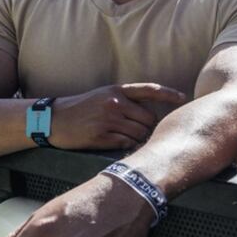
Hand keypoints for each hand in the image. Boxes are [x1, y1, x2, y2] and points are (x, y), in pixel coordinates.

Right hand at [48, 83, 186, 149]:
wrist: (52, 120)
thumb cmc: (81, 108)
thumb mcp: (103, 95)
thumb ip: (126, 101)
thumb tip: (151, 116)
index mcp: (117, 91)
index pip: (149, 90)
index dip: (168, 94)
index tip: (183, 98)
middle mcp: (114, 103)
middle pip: (149, 119)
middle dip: (148, 127)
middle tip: (139, 132)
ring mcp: (108, 120)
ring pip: (140, 133)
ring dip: (139, 139)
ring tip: (127, 138)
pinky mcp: (102, 136)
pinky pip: (127, 144)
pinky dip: (128, 146)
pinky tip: (119, 144)